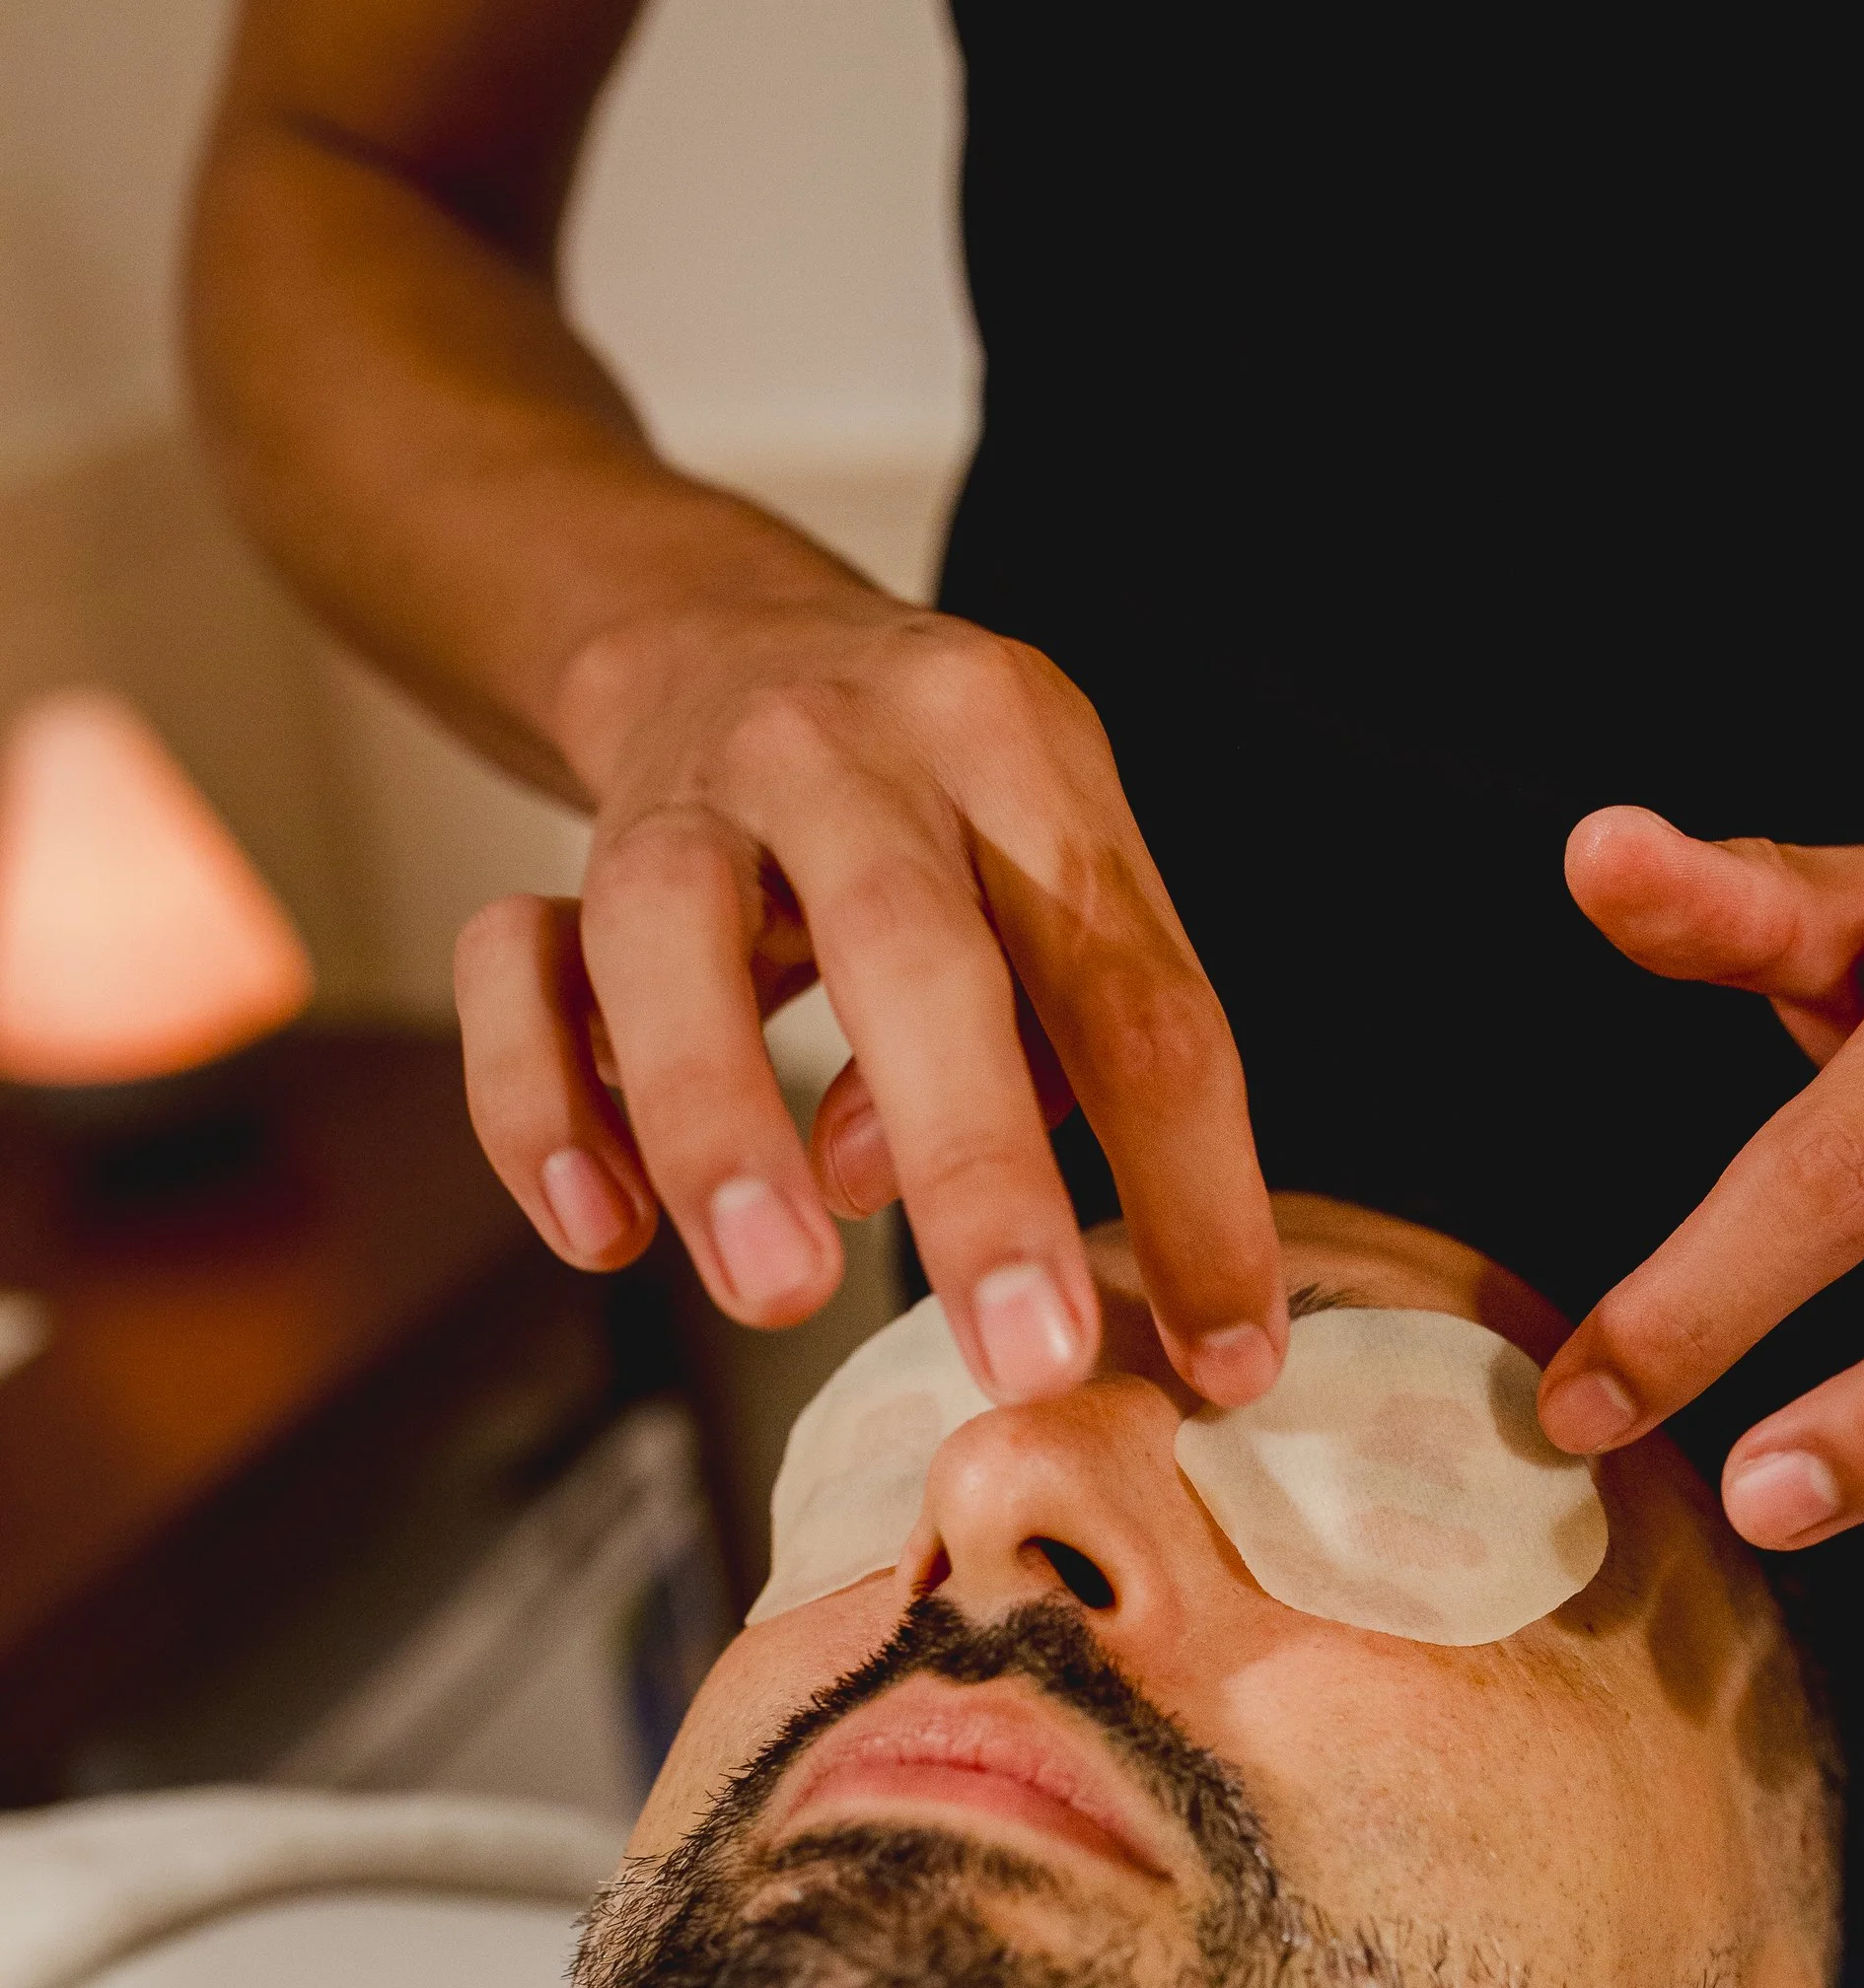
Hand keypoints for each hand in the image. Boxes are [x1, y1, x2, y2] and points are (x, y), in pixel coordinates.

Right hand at [453, 578, 1286, 1410]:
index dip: (1191, 1185)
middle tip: (1030, 1356)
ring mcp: (691, 786)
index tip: (1225, 1359)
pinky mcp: (567, 845)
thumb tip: (958, 1230)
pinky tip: (605, 1232)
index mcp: (1020, 754)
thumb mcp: (1040, 869)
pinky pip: (514, 965)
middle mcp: (853, 747)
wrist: (719, 627)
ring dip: (722, 1123)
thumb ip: (1047, 1048)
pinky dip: (540, 1105)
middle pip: (915, 951)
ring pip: (671, 935)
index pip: (1133, 990)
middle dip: (979, 1171)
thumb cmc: (928, 809)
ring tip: (780, 1292)